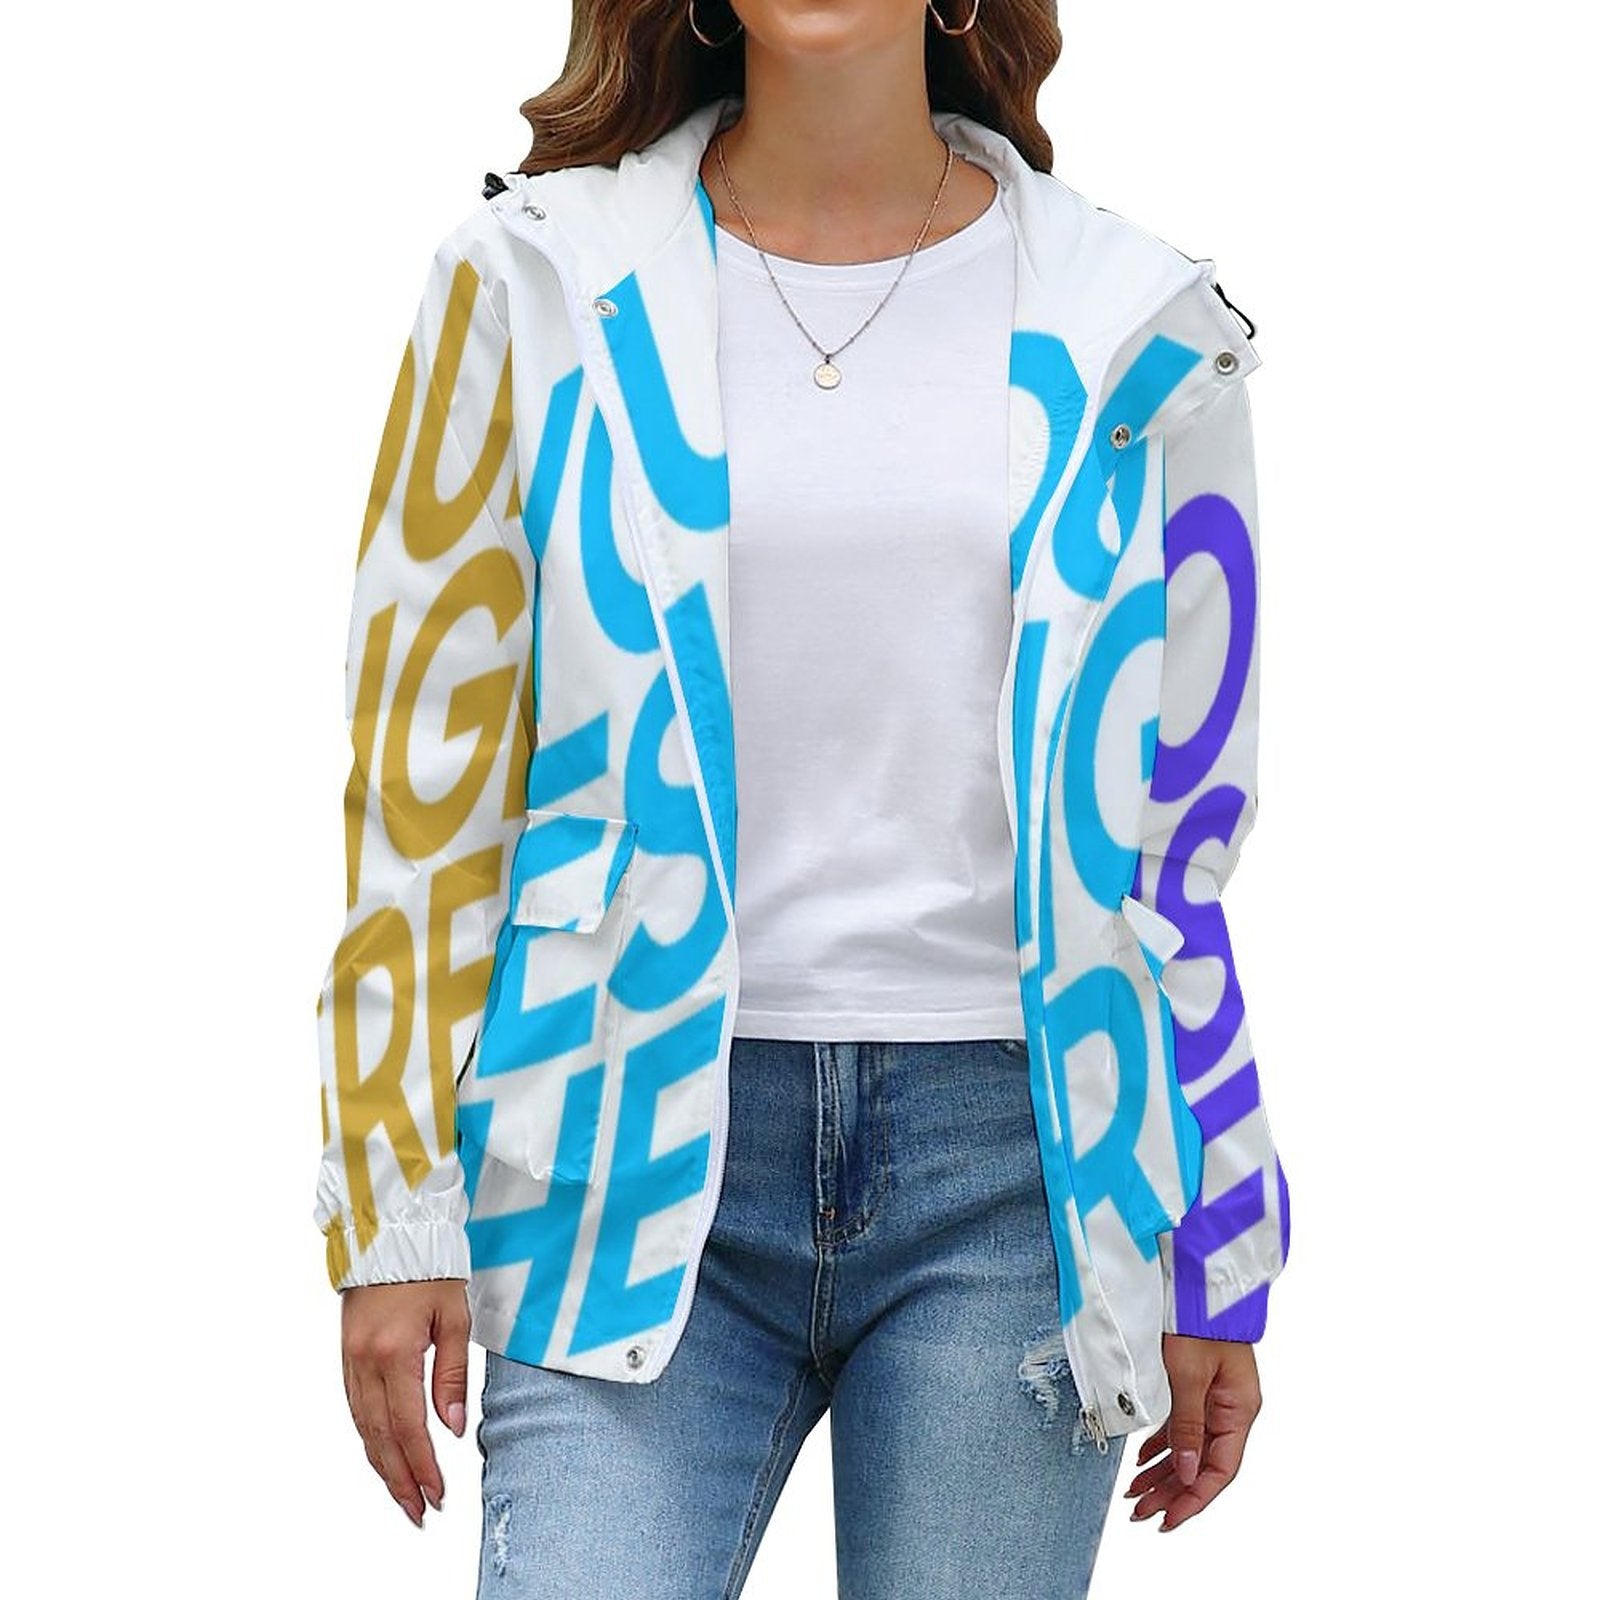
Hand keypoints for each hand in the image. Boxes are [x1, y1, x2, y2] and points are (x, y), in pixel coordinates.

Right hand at [341, 1279, 470, 1526]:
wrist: (391, 1232)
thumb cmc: (430, 1267)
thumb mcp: (455, 1316)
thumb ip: (452, 1375)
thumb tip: (453, 1426)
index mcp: (395, 1353)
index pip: (409, 1426)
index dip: (422, 1466)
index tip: (437, 1494)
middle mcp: (365, 1361)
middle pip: (380, 1437)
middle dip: (400, 1479)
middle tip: (419, 1511)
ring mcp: (350, 1358)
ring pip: (362, 1427)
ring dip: (382, 1465)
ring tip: (402, 1495)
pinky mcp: (347, 1353)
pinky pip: (354, 1406)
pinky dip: (368, 1436)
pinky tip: (381, 1453)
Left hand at [1125, 1332, 1262, 1531]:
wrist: (1197, 1284)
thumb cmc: (1199, 1321)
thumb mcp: (1189, 1376)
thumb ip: (1186, 1425)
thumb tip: (1184, 1472)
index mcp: (1239, 1410)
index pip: (1219, 1470)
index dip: (1193, 1499)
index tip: (1168, 1519)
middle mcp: (1230, 1410)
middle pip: (1201, 1464)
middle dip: (1171, 1491)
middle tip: (1141, 1512)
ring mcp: (1215, 1400)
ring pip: (1189, 1448)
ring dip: (1163, 1472)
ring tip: (1136, 1494)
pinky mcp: (1198, 1389)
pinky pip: (1181, 1427)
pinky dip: (1162, 1445)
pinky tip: (1143, 1460)